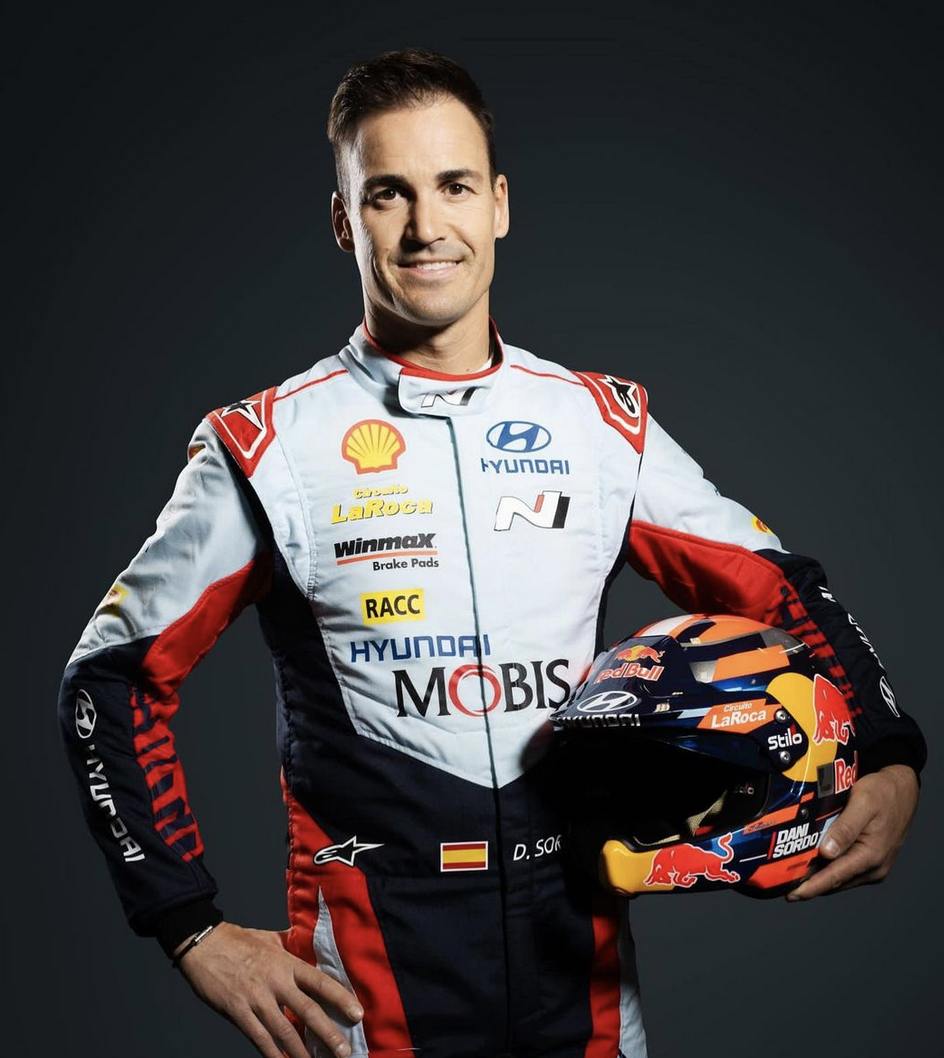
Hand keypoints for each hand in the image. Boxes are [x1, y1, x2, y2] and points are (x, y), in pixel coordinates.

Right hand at [174, 921, 363, 1057]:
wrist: (204, 944)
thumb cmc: (238, 939)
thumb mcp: (270, 937)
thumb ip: (290, 943)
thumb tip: (309, 942)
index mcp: (286, 963)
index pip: (320, 982)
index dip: (340, 998)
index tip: (357, 1013)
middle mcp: (275, 982)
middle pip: (308, 1010)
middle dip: (328, 1033)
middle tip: (345, 1051)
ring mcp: (257, 999)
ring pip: (285, 1030)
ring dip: (303, 1051)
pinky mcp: (238, 1012)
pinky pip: (259, 1038)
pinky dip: (273, 1054)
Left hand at [786, 763, 918, 900]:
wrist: (902, 789)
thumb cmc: (883, 793)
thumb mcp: (863, 803)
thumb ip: (845, 829)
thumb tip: (826, 852)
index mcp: (872, 855)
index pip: (835, 876)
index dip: (811, 887)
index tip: (792, 895)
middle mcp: (874, 867)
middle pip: (835, 881)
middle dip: (809, 884)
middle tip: (781, 882)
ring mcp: (874, 866)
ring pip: (840, 877)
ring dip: (818, 877)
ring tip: (792, 874)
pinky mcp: (871, 861)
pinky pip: (846, 870)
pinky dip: (828, 869)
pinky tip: (812, 863)